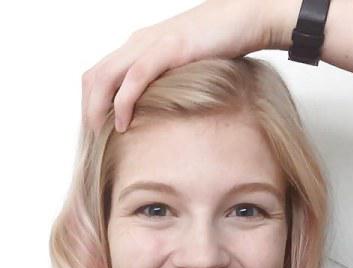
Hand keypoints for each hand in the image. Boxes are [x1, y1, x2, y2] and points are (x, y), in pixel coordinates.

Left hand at [81, 0, 293, 136]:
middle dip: (88, 111)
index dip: (90, 105)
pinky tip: (123, 125)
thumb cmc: (219, 48)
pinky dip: (123, 102)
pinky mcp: (168, 49)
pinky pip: (135, 77)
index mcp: (137, 48)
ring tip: (100, 136)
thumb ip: (165, 86)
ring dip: (97, 109)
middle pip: (93, 78)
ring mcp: (150, 45)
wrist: (244, 19)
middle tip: (93, 142)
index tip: (96, 133)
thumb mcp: (182, 71)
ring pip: (106, 77)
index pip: (98, 76)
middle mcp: (136, 44)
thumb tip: (158, 117)